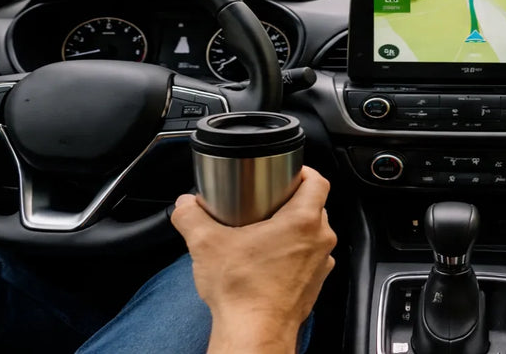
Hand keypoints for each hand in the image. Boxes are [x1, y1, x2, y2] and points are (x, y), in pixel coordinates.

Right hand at [171, 166, 336, 352]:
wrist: (254, 333)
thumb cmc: (242, 292)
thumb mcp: (206, 244)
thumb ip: (191, 217)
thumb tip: (185, 205)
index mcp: (303, 221)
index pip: (317, 181)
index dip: (303, 172)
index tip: (287, 172)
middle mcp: (319, 241)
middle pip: (314, 207)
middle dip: (291, 201)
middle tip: (266, 201)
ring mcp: (320, 264)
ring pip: (312, 234)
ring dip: (292, 229)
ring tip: (264, 231)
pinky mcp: (314, 284)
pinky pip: (308, 259)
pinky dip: (293, 254)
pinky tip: (267, 260)